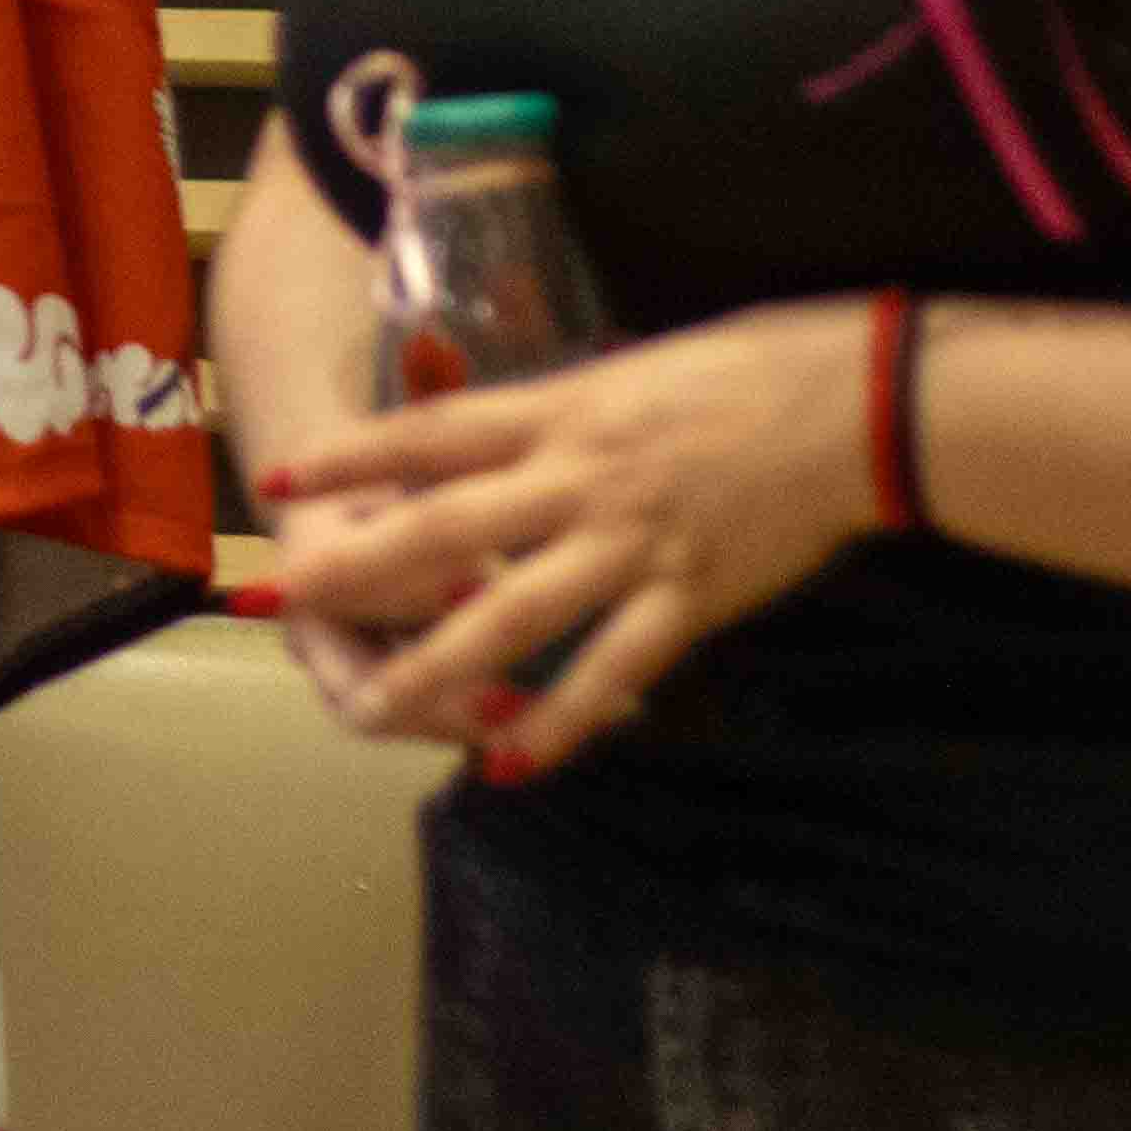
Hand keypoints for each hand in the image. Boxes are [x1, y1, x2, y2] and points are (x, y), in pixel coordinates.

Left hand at [259, 297, 884, 776]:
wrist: (854, 405)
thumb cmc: (743, 370)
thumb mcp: (626, 371)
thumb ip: (555, 413)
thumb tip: (487, 429)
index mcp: (561, 410)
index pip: (431, 433)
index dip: (351, 458)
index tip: (276, 477)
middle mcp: (579, 478)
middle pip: (445, 528)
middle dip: (357, 565)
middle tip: (282, 597)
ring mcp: (631, 542)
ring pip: (514, 614)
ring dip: (438, 665)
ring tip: (375, 705)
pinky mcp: (688, 596)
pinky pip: (611, 668)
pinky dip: (560, 718)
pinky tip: (511, 759)